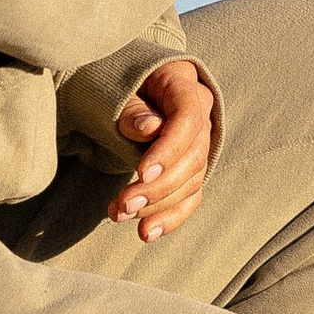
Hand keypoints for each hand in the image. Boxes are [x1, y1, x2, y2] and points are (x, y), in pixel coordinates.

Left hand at [108, 56, 218, 243]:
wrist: (117, 85)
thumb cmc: (113, 81)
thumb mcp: (115, 87)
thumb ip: (131, 108)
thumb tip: (150, 128)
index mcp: (183, 83)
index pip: (188, 119)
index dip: (168, 149)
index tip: (141, 172)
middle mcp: (200, 111)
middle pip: (193, 156)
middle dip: (158, 187)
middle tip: (124, 203)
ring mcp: (198, 140)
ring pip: (192, 180)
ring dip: (158, 205)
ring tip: (120, 215)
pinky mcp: (189, 166)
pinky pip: (190, 195)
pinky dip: (170, 217)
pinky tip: (147, 232)